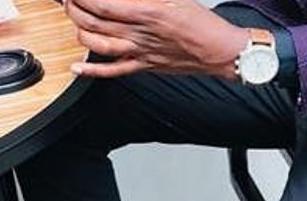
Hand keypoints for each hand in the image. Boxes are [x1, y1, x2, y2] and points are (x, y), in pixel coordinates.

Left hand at [65, 0, 249, 78]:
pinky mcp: (144, 66)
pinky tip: (77, 68)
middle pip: (94, 22)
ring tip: (74, 19)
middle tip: (71, 0)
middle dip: (75, 8)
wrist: (218, 51)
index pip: (102, 3)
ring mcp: (140, 53)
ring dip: (80, 32)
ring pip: (98, 45)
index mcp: (146, 12)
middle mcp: (140, 34)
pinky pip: (113, 71)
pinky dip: (92, 71)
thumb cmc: (201, 24)